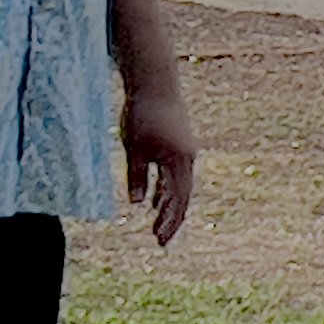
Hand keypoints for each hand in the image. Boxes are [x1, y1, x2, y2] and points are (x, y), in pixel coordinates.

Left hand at [121, 83, 196, 245]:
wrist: (155, 81)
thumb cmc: (143, 115)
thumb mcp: (135, 149)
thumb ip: (137, 177)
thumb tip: (137, 204)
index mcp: (180, 162)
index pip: (178, 200)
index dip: (169, 222)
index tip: (159, 241)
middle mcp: (188, 157)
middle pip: (182, 195)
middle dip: (171, 218)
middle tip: (160, 241)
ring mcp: (186, 148)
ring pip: (180, 184)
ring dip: (169, 203)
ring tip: (157, 222)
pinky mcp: (179, 141)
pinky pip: (176, 171)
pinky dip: (167, 187)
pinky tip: (155, 195)